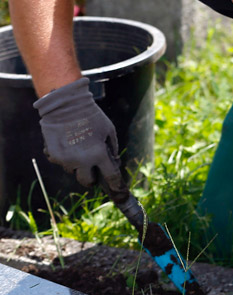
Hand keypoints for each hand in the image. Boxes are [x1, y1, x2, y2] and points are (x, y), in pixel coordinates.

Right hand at [33, 77, 124, 197]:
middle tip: (93, 172)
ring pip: (72, 171)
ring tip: (79, 148)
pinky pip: (61, 162)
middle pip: (87, 182)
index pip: (111, 176)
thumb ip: (112, 148)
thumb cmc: (91, 116)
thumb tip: (113, 162)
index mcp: (99, 154)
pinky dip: (65, 156)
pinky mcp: (53, 155)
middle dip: (91, 179)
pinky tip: (68, 144)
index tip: (118, 190)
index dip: (116, 184)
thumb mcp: (109, 130)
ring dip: (77, 165)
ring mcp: (65, 159)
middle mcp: (81, 160)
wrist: (65, 105)